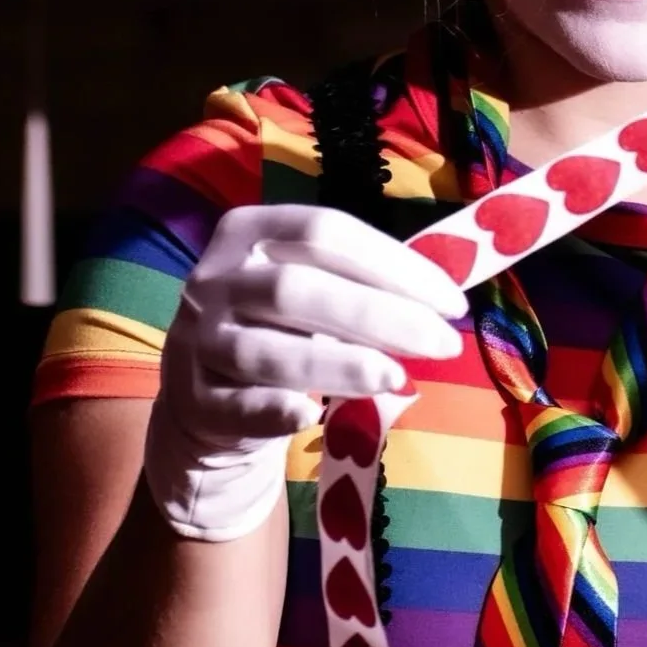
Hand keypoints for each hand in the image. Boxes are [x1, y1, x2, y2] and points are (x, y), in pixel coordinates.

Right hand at [143, 204, 466, 540]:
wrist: (203, 387)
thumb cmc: (279, 324)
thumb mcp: (309, 286)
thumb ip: (360, 284)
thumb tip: (443, 302)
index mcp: (250, 230)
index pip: (326, 231)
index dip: (395, 264)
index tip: (452, 303)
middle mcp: (216, 277)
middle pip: (299, 288)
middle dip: (382, 315)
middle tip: (443, 345)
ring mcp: (199, 340)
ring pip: (266, 350)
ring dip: (338, 364)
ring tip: (398, 378)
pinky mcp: (194, 400)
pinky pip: (237, 406)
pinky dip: (275, 410)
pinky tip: (311, 416)